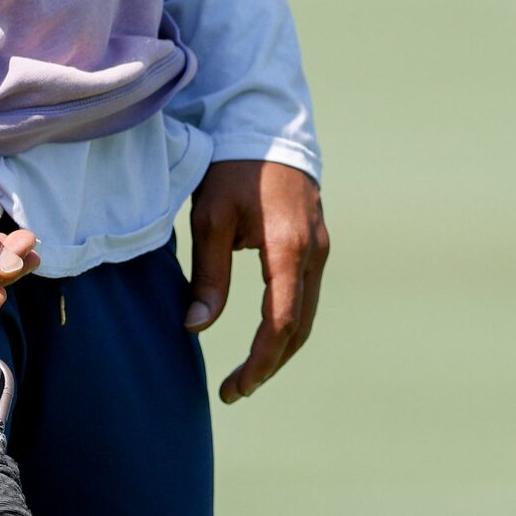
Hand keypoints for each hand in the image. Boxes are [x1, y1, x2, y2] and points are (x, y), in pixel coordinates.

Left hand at [186, 159, 327, 402]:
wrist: (264, 125)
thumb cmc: (231, 168)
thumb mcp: (211, 219)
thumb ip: (208, 277)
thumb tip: (196, 328)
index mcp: (289, 249)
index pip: (281, 324)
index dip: (259, 363)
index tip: (234, 389)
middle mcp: (313, 252)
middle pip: (300, 327)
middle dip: (270, 364)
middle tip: (236, 390)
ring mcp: (320, 246)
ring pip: (307, 314)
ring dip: (281, 348)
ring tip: (249, 373)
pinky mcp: (315, 241)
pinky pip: (307, 294)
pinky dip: (289, 323)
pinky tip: (265, 335)